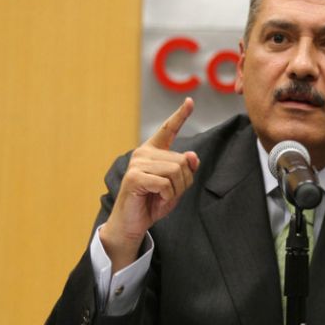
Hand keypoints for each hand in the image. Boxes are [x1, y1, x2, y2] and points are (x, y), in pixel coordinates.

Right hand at [100, 97, 199, 272]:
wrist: (133, 223)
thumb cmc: (153, 202)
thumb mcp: (176, 186)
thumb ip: (185, 170)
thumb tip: (192, 156)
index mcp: (153, 151)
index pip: (168, 130)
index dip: (180, 115)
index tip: (190, 101)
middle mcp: (143, 153)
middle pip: (182, 161)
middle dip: (183, 183)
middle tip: (168, 194)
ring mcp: (137, 164)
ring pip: (176, 172)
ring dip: (175, 191)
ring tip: (161, 198)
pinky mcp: (135, 177)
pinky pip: (165, 184)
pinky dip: (167, 197)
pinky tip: (156, 201)